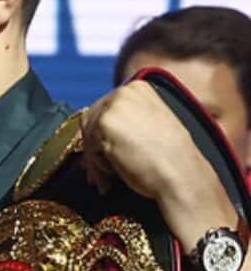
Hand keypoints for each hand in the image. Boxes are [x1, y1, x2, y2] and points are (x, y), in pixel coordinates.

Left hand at [80, 81, 234, 245]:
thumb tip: (95, 134)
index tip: (103, 157)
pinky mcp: (104, 122)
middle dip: (93, 150)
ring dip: (95, 162)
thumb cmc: (171, 158)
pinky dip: (96, 166)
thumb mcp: (151, 126)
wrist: (181, 173)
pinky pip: (89, 147)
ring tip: (105, 181)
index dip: (100, 136)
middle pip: (92, 121)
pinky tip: (110, 179)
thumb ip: (127, 121)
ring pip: (89, 136)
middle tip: (97, 175)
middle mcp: (125, 91)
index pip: (105, 110)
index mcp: (138, 88)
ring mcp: (114, 105)